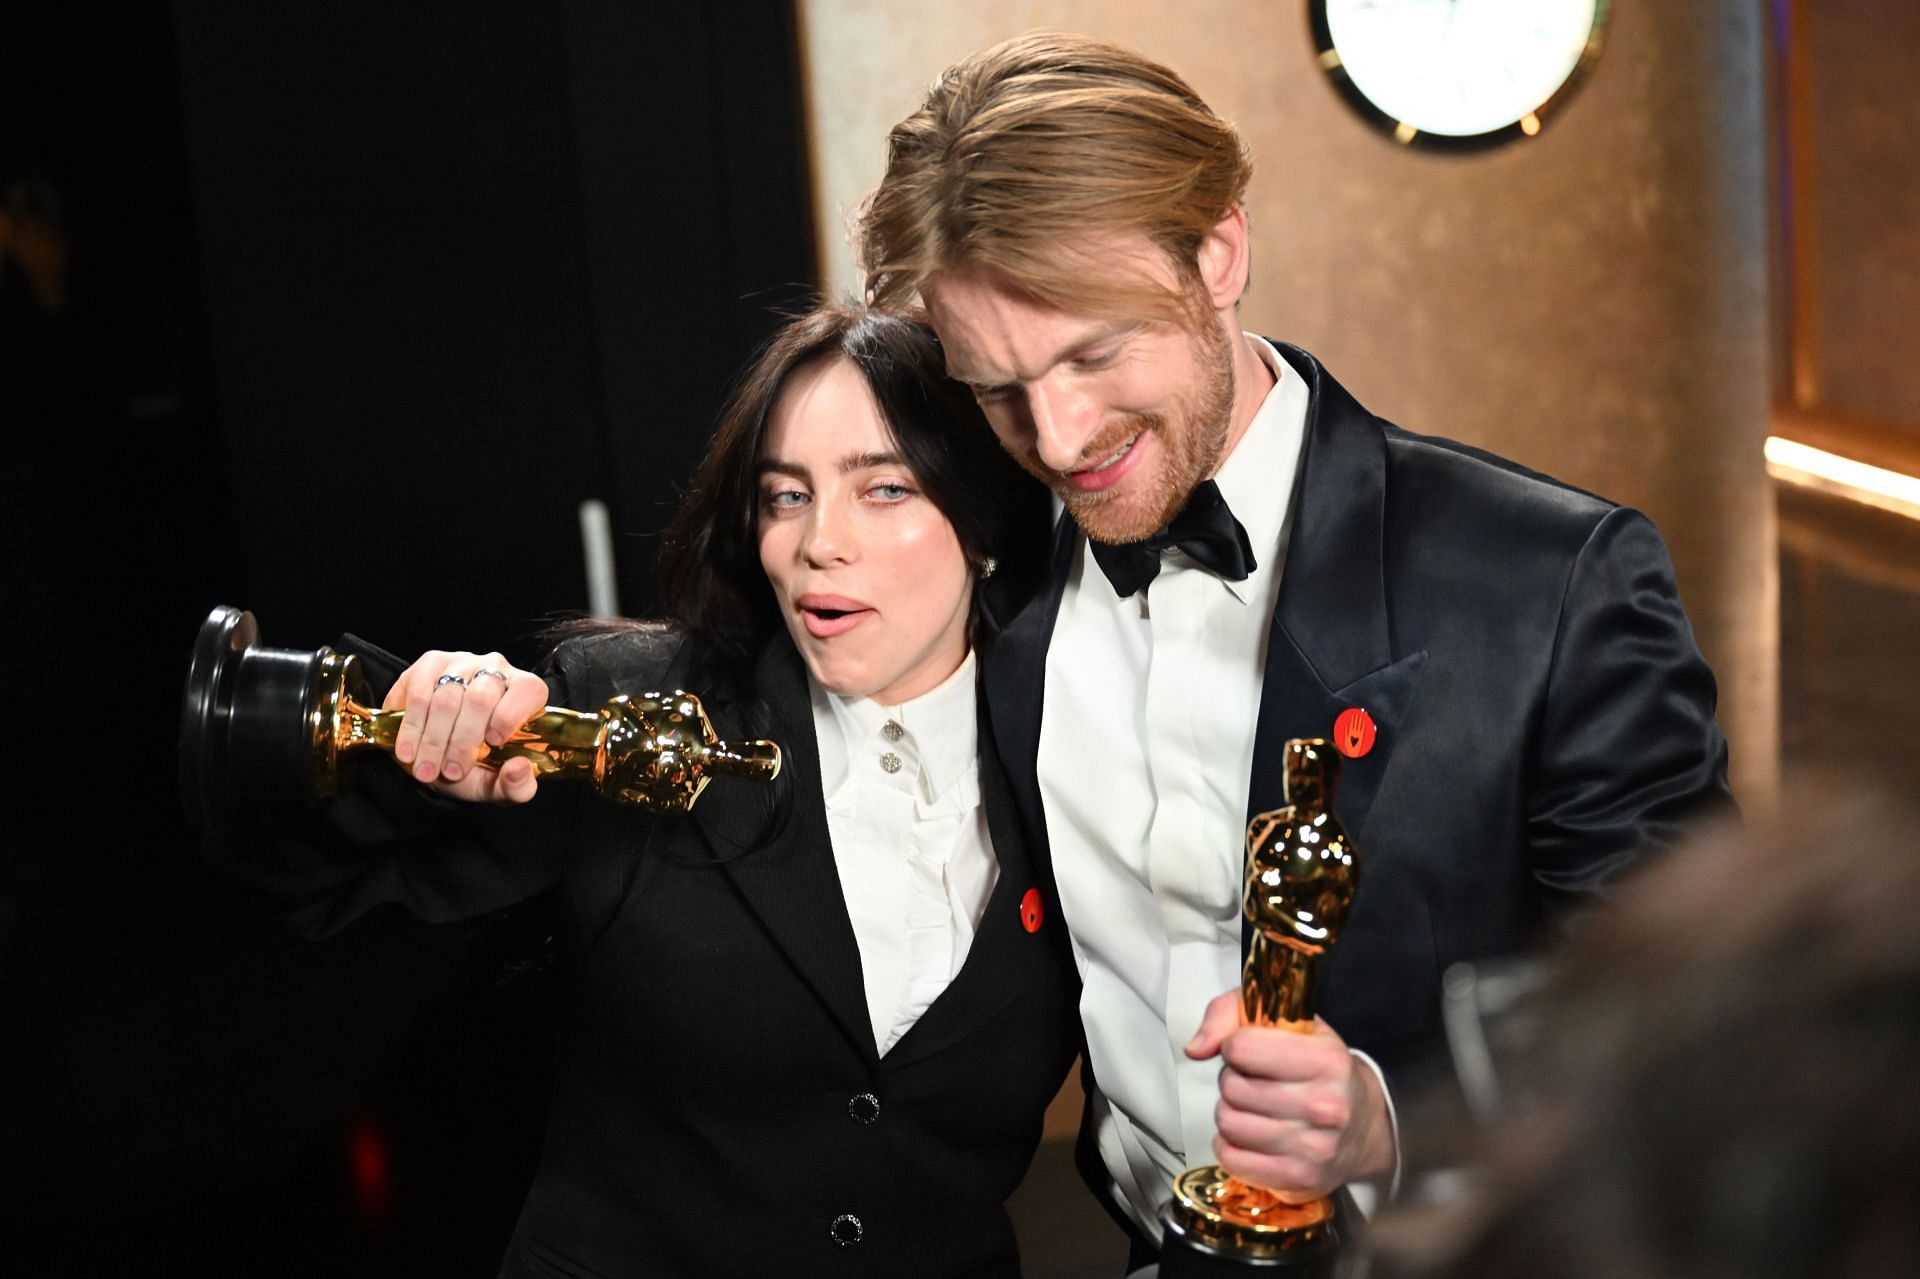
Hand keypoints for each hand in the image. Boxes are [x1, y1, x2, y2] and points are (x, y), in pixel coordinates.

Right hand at [385, 650, 549, 802]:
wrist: (434, 754)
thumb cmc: (474, 765)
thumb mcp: (496, 784)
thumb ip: (517, 786)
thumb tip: (519, 768)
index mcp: (525, 693)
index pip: (528, 690)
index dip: (510, 716)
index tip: (493, 743)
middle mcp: (497, 670)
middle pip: (481, 698)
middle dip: (462, 742)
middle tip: (450, 773)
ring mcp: (462, 662)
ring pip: (447, 697)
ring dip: (433, 740)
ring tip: (426, 770)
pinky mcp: (430, 663)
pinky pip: (419, 691)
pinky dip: (412, 727)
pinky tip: (408, 752)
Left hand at [1185, 989, 1395, 1200]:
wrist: (1363, 1125)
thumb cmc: (1315, 1066)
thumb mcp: (1285, 1021)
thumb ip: (1230, 1014)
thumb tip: (1195, 1049)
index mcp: (1327, 1059)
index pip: (1242, 1048)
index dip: (1235, 1046)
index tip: (1247, 1050)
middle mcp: (1326, 1105)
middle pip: (1232, 1087)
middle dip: (1233, 1080)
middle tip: (1254, 1082)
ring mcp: (1314, 1147)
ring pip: (1228, 1123)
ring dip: (1231, 1112)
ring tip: (1253, 1108)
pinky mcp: (1299, 1178)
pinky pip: (1232, 1160)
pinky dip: (1230, 1146)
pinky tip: (1249, 1136)